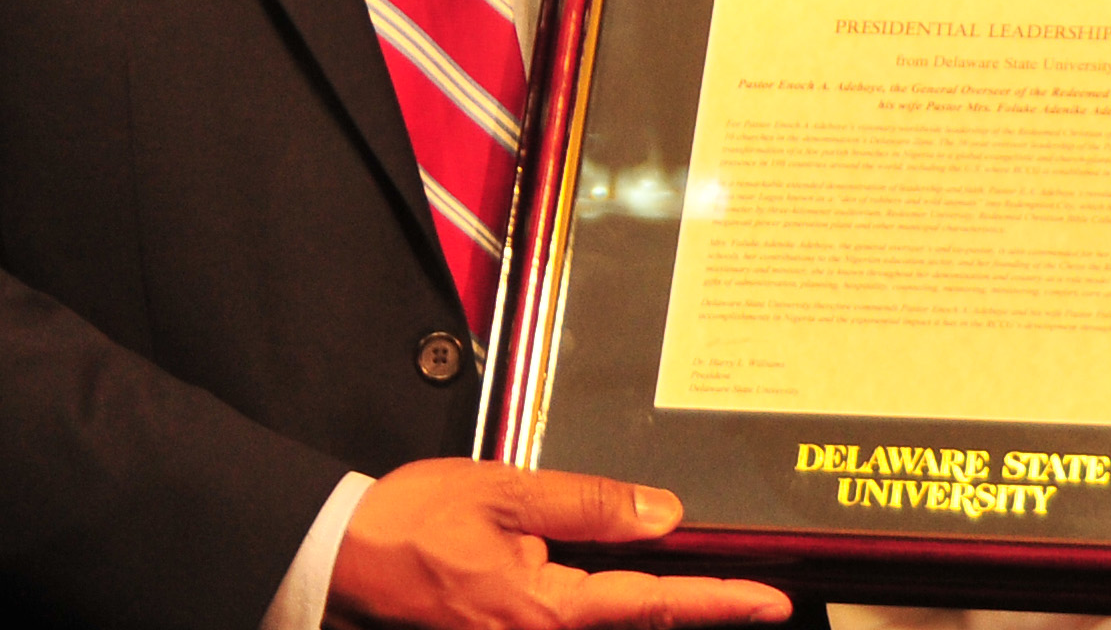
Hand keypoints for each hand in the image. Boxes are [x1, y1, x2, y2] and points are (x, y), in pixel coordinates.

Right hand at [329, 462, 791, 629]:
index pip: (654, 606)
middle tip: (756, 602)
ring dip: (653, 614)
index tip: (772, 604)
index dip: (718, 603)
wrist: (338, 557)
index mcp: (546, 609)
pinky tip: (626, 596)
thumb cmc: (411, 523)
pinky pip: (569, 629)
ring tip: (704, 597)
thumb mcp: (506, 494)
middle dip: (695, 614)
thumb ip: (589, 505)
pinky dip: (610, 615)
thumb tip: (664, 515)